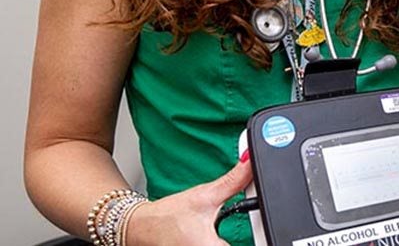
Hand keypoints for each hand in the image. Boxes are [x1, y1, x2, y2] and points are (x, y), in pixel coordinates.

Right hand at [124, 158, 252, 245]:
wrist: (142, 226)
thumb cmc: (167, 215)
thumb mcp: (205, 195)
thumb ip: (234, 180)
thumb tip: (250, 161)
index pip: (249, 245)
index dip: (257, 236)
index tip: (257, 223)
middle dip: (239, 236)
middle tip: (220, 225)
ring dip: (229, 239)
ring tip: (209, 229)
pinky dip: (218, 243)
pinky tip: (208, 235)